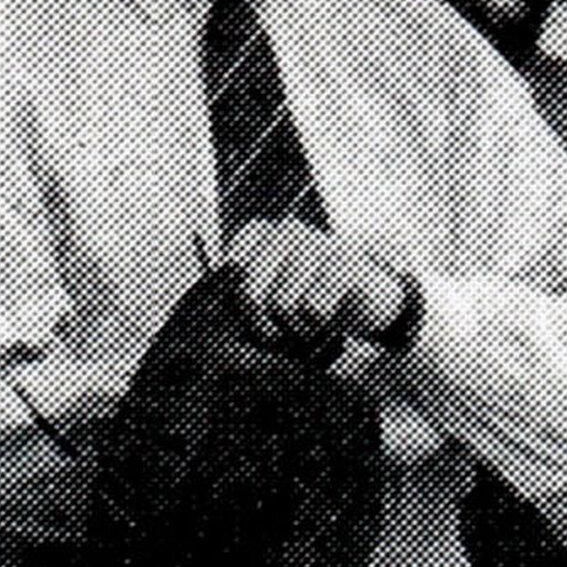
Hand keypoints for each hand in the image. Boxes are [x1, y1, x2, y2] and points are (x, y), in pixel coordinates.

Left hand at [227, 218, 420, 352]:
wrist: (366, 300)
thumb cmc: (305, 299)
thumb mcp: (265, 296)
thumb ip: (233, 297)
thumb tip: (200, 317)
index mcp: (259, 234)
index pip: (226, 272)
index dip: (233, 305)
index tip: (248, 317)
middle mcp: (286, 232)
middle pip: (249, 292)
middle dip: (259, 324)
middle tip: (274, 334)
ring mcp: (318, 243)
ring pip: (280, 304)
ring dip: (290, 328)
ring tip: (302, 326)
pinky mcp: (346, 263)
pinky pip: (312, 308)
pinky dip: (315, 325)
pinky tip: (324, 321)